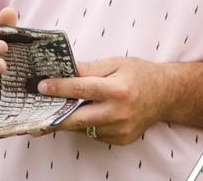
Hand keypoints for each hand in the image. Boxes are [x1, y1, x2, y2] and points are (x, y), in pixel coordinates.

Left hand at [38, 57, 170, 145]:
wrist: (166, 94)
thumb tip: (64, 69)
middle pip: (78, 118)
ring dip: (70, 120)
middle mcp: (119, 113)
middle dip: (55, 116)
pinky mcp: (121, 139)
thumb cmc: (139, 74)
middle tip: (36, 114)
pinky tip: (85, 115)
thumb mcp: (115, 63)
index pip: (82, 89)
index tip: (42, 86)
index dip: (59, 88)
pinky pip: (95, 134)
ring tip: (55, 112)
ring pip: (85, 128)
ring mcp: (120, 129)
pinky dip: (87, 125)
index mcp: (117, 90)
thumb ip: (89, 68)